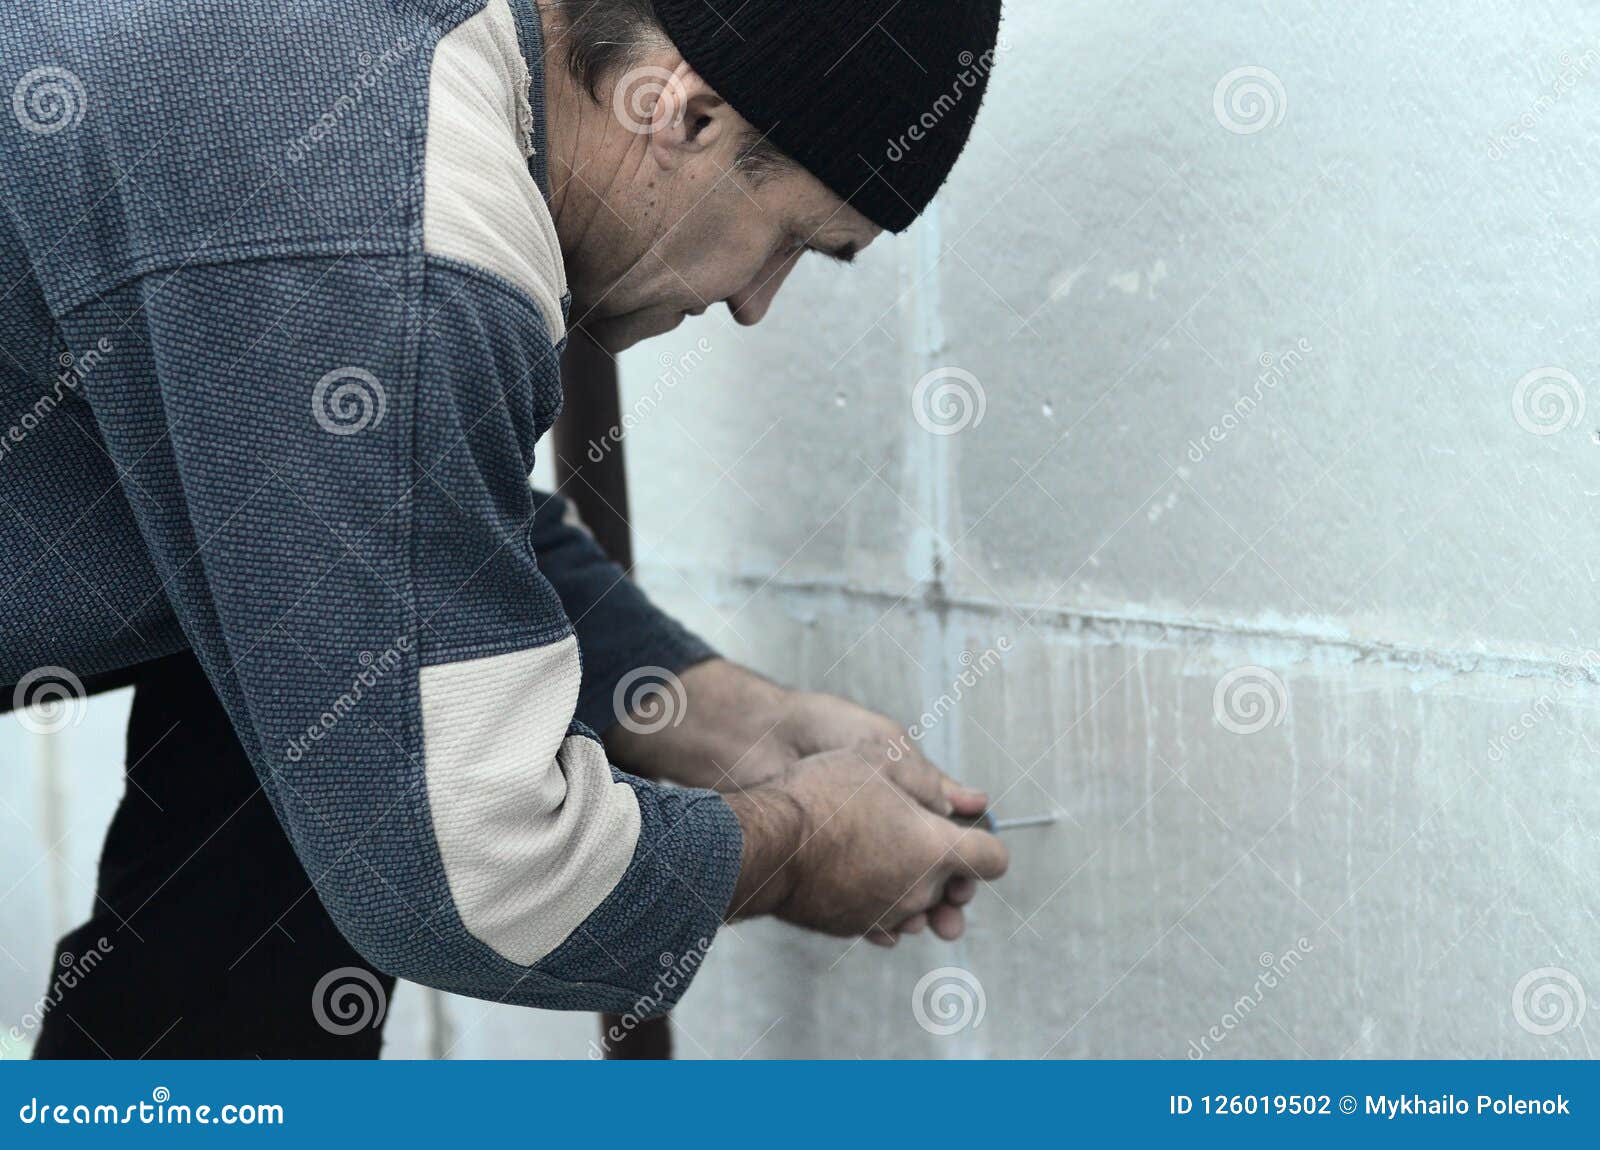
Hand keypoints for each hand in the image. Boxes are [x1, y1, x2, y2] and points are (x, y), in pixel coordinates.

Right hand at [724, 747, 1008, 944]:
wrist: (765, 843)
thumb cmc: (822, 795)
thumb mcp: (879, 762)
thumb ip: (928, 782)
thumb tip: (960, 801)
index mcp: (936, 849)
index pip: (994, 860)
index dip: (985, 842)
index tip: (965, 831)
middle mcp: (919, 890)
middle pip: (954, 886)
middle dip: (943, 864)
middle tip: (911, 831)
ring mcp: (886, 915)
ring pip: (918, 904)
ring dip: (909, 881)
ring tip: (877, 846)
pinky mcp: (854, 928)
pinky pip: (883, 917)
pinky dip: (877, 896)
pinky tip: (854, 868)